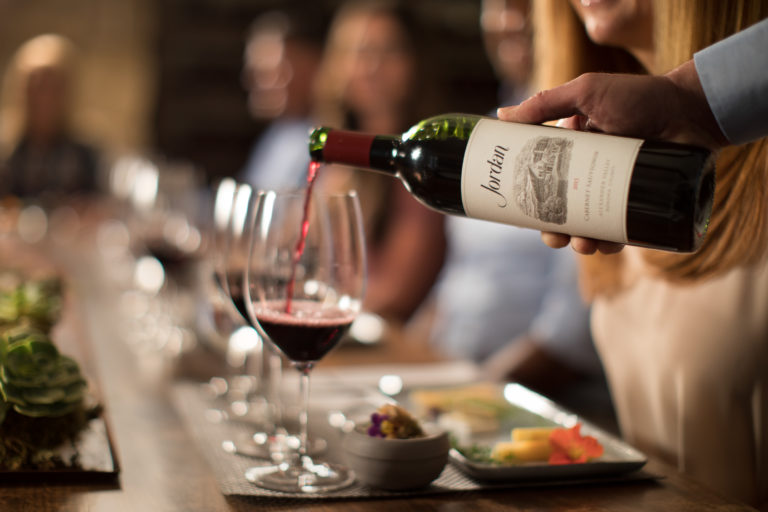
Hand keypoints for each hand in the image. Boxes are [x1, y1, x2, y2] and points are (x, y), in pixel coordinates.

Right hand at [497, 60, 726, 253]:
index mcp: (572, 151)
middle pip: (563, 210)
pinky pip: (623, 230)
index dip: (531, 201)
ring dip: (582, 242)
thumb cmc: (640, 95)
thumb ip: (545, 103)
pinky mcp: (641, 204)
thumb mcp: (587, 92)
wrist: (693, 108)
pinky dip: (613, 242)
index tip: (522, 214)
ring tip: (585, 244)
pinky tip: (608, 244)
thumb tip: (501, 116)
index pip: (543, 181)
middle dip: (555, 230)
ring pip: (591, 225)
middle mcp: (590, 173)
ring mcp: (616, 190)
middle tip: (555, 238)